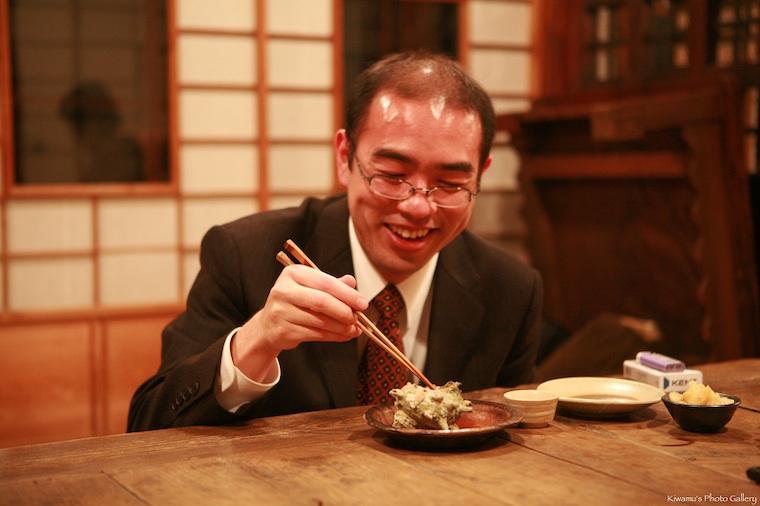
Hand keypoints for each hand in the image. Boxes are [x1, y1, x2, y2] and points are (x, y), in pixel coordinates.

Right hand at [231, 264, 368, 381]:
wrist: (269, 324)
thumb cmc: (295, 302)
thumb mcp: (311, 287)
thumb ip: (332, 284)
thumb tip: (352, 282)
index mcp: (293, 273)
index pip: (325, 283)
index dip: (347, 294)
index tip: (362, 303)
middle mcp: (284, 290)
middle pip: (322, 302)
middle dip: (345, 311)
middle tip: (358, 318)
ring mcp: (281, 311)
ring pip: (320, 321)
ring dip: (342, 327)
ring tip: (354, 329)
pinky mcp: (284, 330)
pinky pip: (316, 334)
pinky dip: (334, 336)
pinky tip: (344, 335)